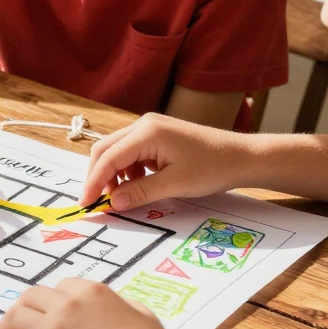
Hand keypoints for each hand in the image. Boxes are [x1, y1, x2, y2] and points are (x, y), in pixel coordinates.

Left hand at [0, 280, 182, 328]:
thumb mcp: (144, 316)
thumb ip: (125, 306)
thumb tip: (117, 307)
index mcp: (92, 293)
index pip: (60, 286)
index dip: (54, 300)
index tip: (51, 313)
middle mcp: (67, 306)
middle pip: (30, 297)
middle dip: (25, 309)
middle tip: (23, 325)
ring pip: (13, 318)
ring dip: (7, 328)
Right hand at [80, 113, 255, 210]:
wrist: (241, 156)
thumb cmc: (212, 168)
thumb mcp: (175, 184)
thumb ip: (140, 192)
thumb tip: (113, 203)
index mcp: (147, 132)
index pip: (108, 157)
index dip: (94, 182)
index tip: (86, 204)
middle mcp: (143, 125)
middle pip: (106, 150)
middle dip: (98, 176)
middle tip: (98, 203)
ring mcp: (149, 128)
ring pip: (116, 151)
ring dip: (112, 174)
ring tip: (121, 197)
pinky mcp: (156, 136)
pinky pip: (130, 152)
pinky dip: (126, 170)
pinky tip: (137, 185)